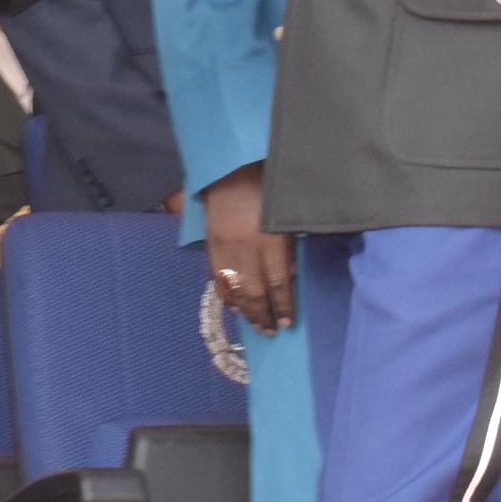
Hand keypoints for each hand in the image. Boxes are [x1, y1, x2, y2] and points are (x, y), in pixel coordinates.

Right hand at [201, 164, 296, 334]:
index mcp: (269, 240)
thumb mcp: (286, 218)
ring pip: (234, 289)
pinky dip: (225, 295)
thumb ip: (288, 250)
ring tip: (255, 324)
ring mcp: (225, 248)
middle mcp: (246, 249)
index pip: (278, 283)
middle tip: (270, 331)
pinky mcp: (211, 246)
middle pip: (254, 292)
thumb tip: (289, 279)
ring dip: (245, 310)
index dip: (283, 306)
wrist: (231, 170)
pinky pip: (217, 277)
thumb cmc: (267, 191)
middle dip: (263, 315)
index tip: (288, 323)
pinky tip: (233, 306)